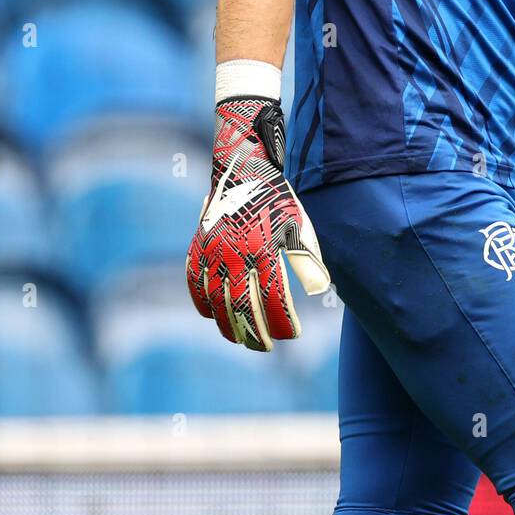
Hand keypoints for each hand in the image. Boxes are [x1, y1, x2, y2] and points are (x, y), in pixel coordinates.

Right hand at [186, 96, 330, 350]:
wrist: (242, 167)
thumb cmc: (277, 200)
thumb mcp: (299, 225)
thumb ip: (308, 260)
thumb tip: (320, 291)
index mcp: (264, 251)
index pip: (274, 301)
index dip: (284, 323)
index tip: (294, 334)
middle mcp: (235, 255)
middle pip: (242, 308)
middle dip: (255, 334)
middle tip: (265, 347)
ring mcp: (212, 252)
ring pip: (216, 302)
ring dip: (228, 325)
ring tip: (240, 339)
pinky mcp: (198, 246)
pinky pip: (194, 282)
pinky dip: (201, 301)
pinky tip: (212, 314)